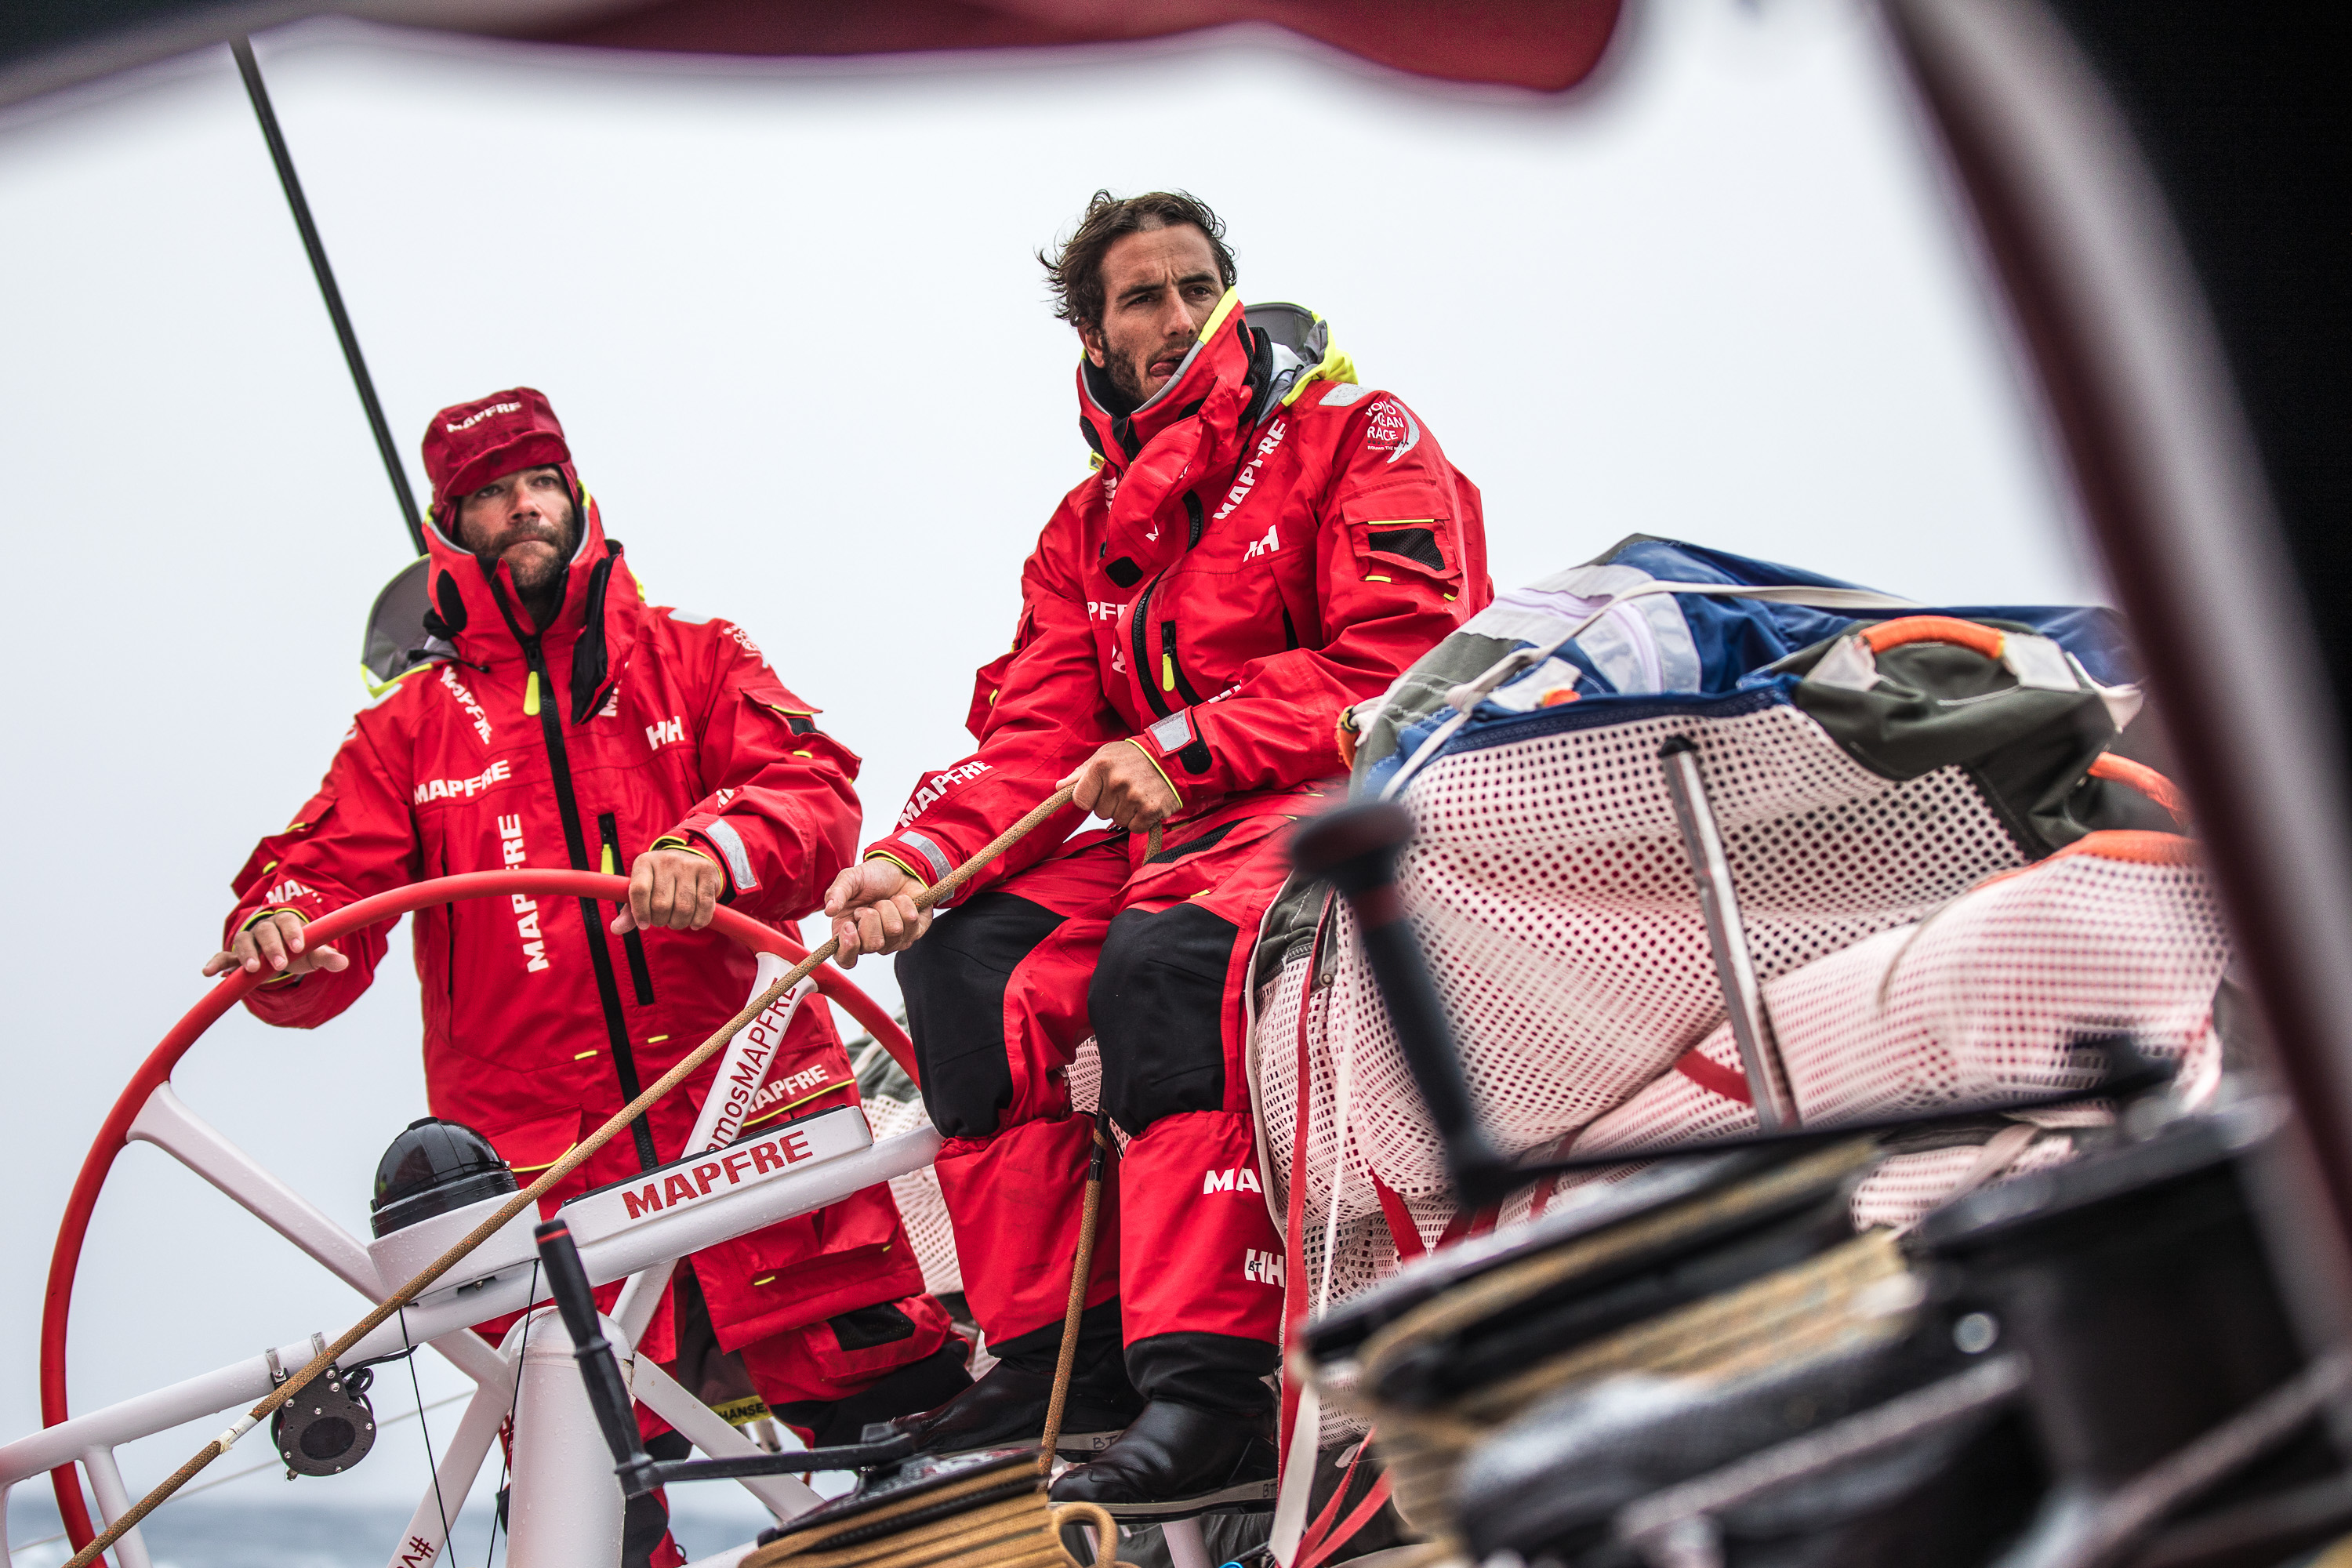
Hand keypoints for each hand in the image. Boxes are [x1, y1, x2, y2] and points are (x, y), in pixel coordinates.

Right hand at [202, 910, 346, 980]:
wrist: (280, 951)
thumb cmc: (298, 950)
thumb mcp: (313, 954)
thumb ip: (327, 957)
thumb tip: (343, 962)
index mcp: (286, 922)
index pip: (288, 921)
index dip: (293, 932)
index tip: (299, 946)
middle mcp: (265, 928)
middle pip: (266, 932)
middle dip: (272, 947)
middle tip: (279, 965)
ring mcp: (248, 940)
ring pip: (243, 941)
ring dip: (246, 954)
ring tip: (251, 969)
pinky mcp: (234, 954)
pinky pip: (223, 956)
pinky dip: (216, 963)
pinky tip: (209, 973)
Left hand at [614, 847, 727, 933]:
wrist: (690, 859)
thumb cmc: (660, 881)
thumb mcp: (643, 891)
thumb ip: (629, 911)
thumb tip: (616, 929)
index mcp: (644, 862)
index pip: (639, 890)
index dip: (640, 912)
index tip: (643, 925)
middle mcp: (666, 860)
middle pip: (661, 904)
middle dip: (661, 921)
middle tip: (662, 920)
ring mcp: (688, 865)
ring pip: (684, 908)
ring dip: (679, 923)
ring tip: (676, 921)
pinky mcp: (707, 872)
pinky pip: (704, 905)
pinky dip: (699, 921)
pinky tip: (694, 923)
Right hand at [822, 860, 930, 967]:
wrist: (898, 869)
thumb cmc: (871, 878)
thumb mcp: (850, 879)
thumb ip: (837, 892)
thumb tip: (829, 910)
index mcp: (849, 933)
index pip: (846, 959)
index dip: (849, 948)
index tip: (850, 926)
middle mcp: (870, 942)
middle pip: (873, 944)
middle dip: (872, 917)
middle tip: (871, 905)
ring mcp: (894, 941)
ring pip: (894, 931)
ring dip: (889, 907)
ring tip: (886, 900)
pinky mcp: (913, 933)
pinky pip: (911, 922)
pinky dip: (905, 904)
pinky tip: (901, 900)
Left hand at [1061, 740, 1179, 831]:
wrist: (1173, 756)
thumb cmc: (1135, 756)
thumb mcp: (1106, 755)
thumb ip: (1082, 773)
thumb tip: (1060, 787)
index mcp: (1101, 766)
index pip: (1080, 800)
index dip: (1090, 799)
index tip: (1102, 792)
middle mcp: (1116, 781)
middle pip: (1100, 813)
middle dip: (1111, 805)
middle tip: (1126, 789)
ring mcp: (1134, 796)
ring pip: (1117, 821)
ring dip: (1127, 812)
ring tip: (1138, 794)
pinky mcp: (1150, 809)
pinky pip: (1135, 827)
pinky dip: (1141, 820)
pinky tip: (1147, 804)